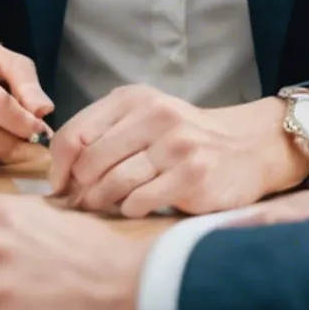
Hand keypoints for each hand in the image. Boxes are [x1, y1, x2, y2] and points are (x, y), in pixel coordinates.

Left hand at [47, 87, 299, 217]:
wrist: (249, 147)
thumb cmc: (184, 138)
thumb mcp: (144, 118)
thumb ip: (103, 135)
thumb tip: (59, 175)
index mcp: (134, 99)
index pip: (76, 133)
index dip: (59, 166)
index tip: (59, 185)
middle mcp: (155, 117)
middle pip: (91, 162)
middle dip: (78, 189)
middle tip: (78, 204)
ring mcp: (177, 146)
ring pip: (114, 183)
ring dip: (100, 202)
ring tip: (101, 208)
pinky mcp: (194, 176)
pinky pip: (141, 202)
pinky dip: (130, 210)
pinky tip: (135, 208)